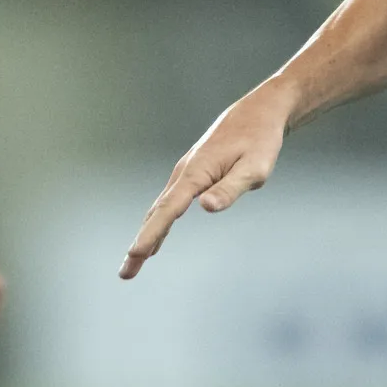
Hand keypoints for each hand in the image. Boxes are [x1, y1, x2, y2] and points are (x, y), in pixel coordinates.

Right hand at [121, 81, 296, 277]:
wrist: (259, 113)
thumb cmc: (260, 141)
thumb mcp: (255, 168)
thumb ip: (230, 189)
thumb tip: (206, 208)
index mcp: (197, 173)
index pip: (169, 209)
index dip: (152, 233)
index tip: (135, 253)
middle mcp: (184, 173)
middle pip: (157, 214)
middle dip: (141, 244)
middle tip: (125, 273)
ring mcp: (185, 173)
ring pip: (160, 210)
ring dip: (147, 237)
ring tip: (133, 264)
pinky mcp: (192, 175)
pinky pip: (169, 204)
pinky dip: (158, 224)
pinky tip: (155, 241)